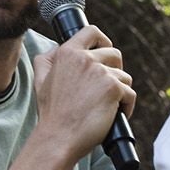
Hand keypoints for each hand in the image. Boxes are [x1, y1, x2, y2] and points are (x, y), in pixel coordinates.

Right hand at [33, 25, 135, 161]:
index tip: (105, 52)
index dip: (102, 40)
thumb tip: (56, 47)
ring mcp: (100, 72)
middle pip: (114, 54)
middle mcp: (84, 58)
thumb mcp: (40, 81)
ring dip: (120, 92)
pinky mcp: (113, 89)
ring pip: (124, 76)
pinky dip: (126, 106)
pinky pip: (130, 94)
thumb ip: (46, 60)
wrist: (58, 138)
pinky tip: (115, 116)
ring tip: (109, 107)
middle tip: (109, 88)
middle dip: (115, 70)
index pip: (91, 31)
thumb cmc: (51, 114)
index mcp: (67, 53)